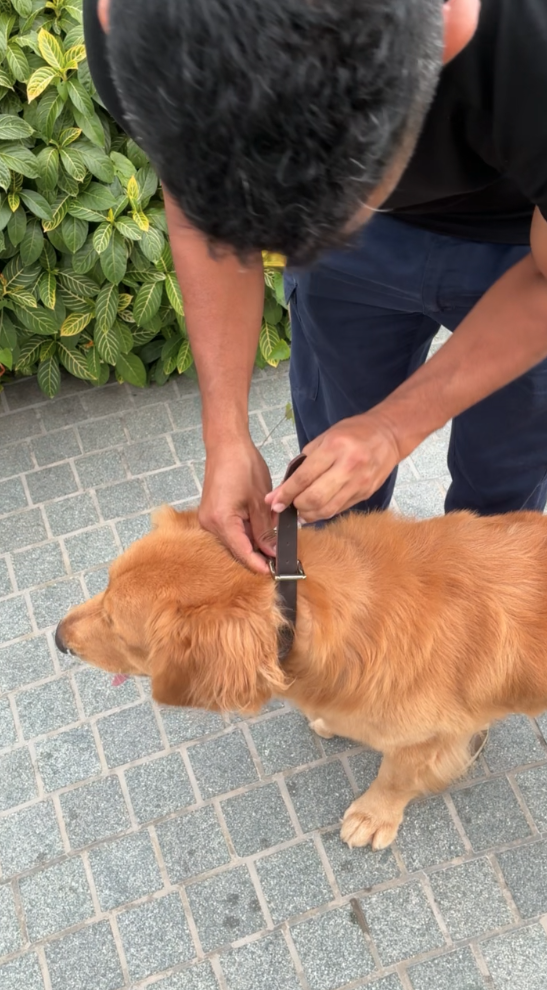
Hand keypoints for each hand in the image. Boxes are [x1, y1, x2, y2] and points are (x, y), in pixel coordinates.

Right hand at [199, 438, 275, 572]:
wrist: (226, 444)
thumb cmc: (243, 466)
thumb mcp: (259, 501)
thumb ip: (265, 530)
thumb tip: (272, 553)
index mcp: (220, 521)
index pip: (241, 552)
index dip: (258, 564)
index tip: (273, 573)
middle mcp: (209, 524)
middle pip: (236, 548)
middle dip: (256, 554)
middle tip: (278, 559)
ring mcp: (208, 519)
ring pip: (234, 540)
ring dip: (252, 542)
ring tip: (272, 542)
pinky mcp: (212, 513)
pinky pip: (230, 530)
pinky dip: (245, 532)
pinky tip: (260, 530)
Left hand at [265, 410, 401, 521]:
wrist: (388, 435)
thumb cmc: (353, 433)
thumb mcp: (325, 438)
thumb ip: (304, 462)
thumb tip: (284, 488)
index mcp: (334, 448)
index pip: (303, 477)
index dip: (285, 493)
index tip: (273, 502)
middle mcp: (348, 467)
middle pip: (315, 498)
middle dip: (296, 506)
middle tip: (288, 505)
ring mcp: (359, 483)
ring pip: (327, 509)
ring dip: (309, 514)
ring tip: (300, 510)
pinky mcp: (366, 494)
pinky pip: (339, 509)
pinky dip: (324, 512)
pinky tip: (316, 509)